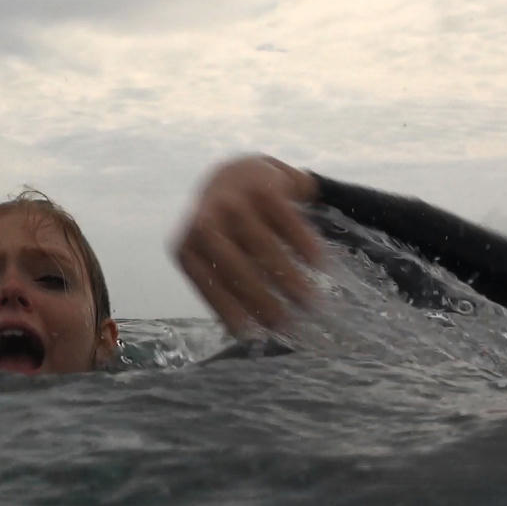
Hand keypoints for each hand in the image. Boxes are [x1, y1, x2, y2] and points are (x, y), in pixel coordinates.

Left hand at [173, 155, 322, 335]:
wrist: (237, 171)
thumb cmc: (226, 227)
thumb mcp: (211, 253)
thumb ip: (221, 283)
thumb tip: (243, 334)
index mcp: (186, 246)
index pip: (208, 284)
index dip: (229, 309)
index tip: (250, 334)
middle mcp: (204, 223)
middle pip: (234, 266)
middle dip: (261, 298)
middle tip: (288, 323)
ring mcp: (232, 201)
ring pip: (262, 245)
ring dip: (287, 276)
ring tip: (310, 300)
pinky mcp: (261, 186)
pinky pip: (286, 221)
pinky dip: (303, 244)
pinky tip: (320, 264)